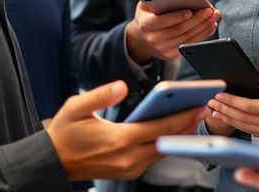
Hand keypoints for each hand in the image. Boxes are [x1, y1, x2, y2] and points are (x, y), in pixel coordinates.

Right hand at [47, 81, 206, 181]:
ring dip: (179, 135)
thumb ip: (100, 94)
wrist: (54, 162)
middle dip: (188, 124)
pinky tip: (175, 129)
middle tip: (204, 107)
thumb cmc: (65, 132)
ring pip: (163, 151)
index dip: (183, 117)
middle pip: (168, 141)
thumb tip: (122, 86)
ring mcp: (130, 168)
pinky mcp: (129, 172)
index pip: (160, 128)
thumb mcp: (76, 107)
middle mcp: (129, 158)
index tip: (200, 106)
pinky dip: (167, 143)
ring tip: (194, 115)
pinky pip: (155, 157)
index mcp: (119, 140)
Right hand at [125, 2, 218, 61]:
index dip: (176, 16)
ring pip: (187, 37)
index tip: (190, 11)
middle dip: (196, 19)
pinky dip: (203, 35)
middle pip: (179, 29)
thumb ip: (158, 0)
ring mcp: (163, 49)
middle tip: (209, 10)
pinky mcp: (171, 55)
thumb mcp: (146, 6)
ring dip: (203, 27)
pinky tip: (211, 26)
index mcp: (145, 24)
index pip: (161, 21)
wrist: (141, 38)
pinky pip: (190, 44)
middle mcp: (153, 39)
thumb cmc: (148, 15)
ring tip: (214, 16)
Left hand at [207, 73, 258, 139]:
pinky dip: (238, 125)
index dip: (231, 101)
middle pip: (243, 118)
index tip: (219, 95)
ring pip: (245, 127)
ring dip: (228, 119)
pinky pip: (252, 131)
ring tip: (215, 112)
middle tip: (211, 103)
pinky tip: (230, 119)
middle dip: (225, 110)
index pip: (248, 107)